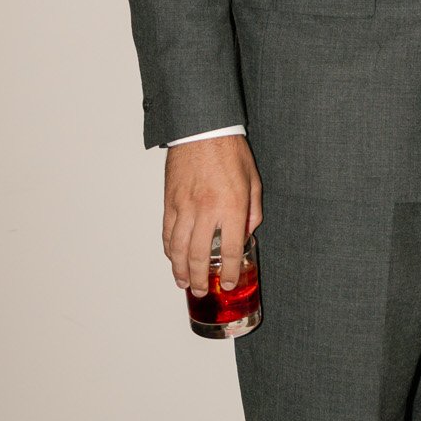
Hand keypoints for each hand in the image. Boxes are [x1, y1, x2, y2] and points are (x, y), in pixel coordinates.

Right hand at [163, 137, 262, 293]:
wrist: (202, 129)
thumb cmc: (230, 152)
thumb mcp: (253, 181)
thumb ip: (252, 211)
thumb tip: (246, 234)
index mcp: (232, 206)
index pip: (232, 250)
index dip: (231, 272)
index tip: (229, 282)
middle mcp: (206, 210)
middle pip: (201, 256)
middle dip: (202, 279)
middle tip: (203, 291)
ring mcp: (184, 207)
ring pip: (178, 249)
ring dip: (181, 271)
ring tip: (185, 283)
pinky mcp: (169, 202)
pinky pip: (167, 233)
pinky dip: (169, 250)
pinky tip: (173, 260)